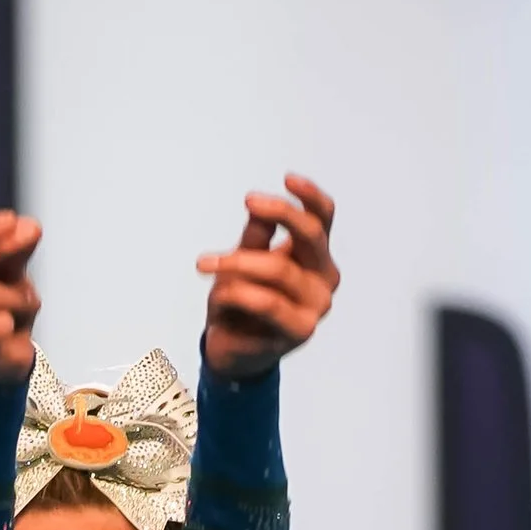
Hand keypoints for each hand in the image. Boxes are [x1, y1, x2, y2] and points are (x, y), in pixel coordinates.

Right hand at [0, 211, 41, 385]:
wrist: (0, 355)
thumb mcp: (9, 266)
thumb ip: (17, 246)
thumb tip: (29, 227)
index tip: (12, 221)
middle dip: (8, 259)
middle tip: (32, 261)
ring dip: (20, 298)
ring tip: (19, 310)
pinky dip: (8, 324)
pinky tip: (7, 327)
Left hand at [196, 175, 338, 378]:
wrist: (230, 351)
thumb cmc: (240, 302)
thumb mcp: (243, 258)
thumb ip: (255, 236)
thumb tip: (257, 208)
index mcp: (316, 256)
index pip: (324, 219)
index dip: (310, 196)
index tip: (287, 178)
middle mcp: (325, 278)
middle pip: (311, 235)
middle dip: (279, 213)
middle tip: (249, 203)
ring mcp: (317, 306)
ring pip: (279, 269)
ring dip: (237, 262)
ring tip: (205, 264)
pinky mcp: (301, 330)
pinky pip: (266, 301)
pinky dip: (236, 293)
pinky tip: (218, 296)